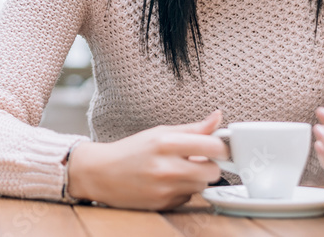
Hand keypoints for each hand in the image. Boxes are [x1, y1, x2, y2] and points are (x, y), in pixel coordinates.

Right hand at [67, 109, 225, 209]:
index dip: (222, 148)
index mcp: (166, 143)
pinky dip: (183, 191)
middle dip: (210, 165)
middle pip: (213, 171)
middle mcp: (166, 167)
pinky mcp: (163, 205)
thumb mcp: (160, 133)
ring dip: (196, 179)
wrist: (102, 174)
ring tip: (179, 170)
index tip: (219, 147)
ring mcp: (165, 189)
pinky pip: (188, 198)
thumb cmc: (132, 151)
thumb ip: (193, 128)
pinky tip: (168, 183)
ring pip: (202, 186)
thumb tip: (219, 117)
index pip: (213, 147)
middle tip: (199, 160)